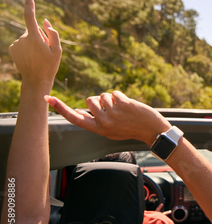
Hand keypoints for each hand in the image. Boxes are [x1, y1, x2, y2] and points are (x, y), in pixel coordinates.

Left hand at [8, 0, 60, 86]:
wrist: (35, 80)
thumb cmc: (49, 65)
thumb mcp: (58, 50)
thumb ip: (53, 33)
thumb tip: (44, 21)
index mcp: (34, 38)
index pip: (29, 16)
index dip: (29, 4)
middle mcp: (23, 38)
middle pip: (33, 30)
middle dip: (40, 37)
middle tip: (45, 53)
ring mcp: (16, 43)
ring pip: (28, 37)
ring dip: (34, 44)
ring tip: (38, 57)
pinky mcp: (12, 48)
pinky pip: (22, 43)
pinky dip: (27, 48)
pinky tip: (30, 58)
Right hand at [45, 91, 167, 145]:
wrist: (152, 130)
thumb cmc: (130, 129)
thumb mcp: (110, 131)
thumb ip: (94, 121)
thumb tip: (77, 111)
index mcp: (98, 129)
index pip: (75, 118)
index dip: (61, 108)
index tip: (48, 98)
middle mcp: (104, 122)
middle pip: (90, 100)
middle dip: (100, 101)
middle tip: (113, 110)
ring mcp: (113, 114)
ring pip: (103, 96)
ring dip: (112, 99)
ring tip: (123, 110)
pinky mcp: (123, 105)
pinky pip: (115, 93)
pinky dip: (122, 97)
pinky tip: (129, 106)